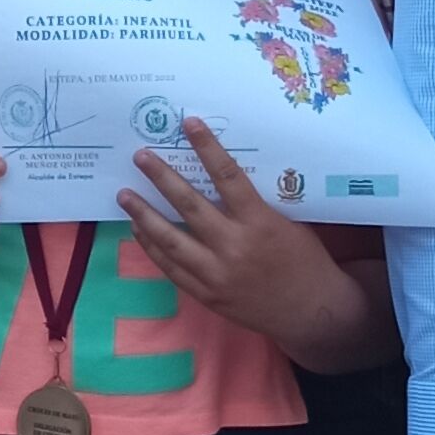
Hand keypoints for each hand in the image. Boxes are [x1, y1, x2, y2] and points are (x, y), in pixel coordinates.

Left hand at [120, 120, 387, 365]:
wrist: (309, 311)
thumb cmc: (304, 260)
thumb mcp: (287, 223)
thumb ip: (253, 206)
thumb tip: (220, 179)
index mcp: (260, 222)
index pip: (228, 177)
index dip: (207, 148)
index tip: (189, 124)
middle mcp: (234, 246)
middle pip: (189, 206)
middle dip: (162, 178)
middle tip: (140, 156)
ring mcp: (216, 274)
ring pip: (171, 240)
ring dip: (144, 215)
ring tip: (124, 195)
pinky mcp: (207, 295)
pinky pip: (171, 268)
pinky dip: (152, 247)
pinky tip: (139, 230)